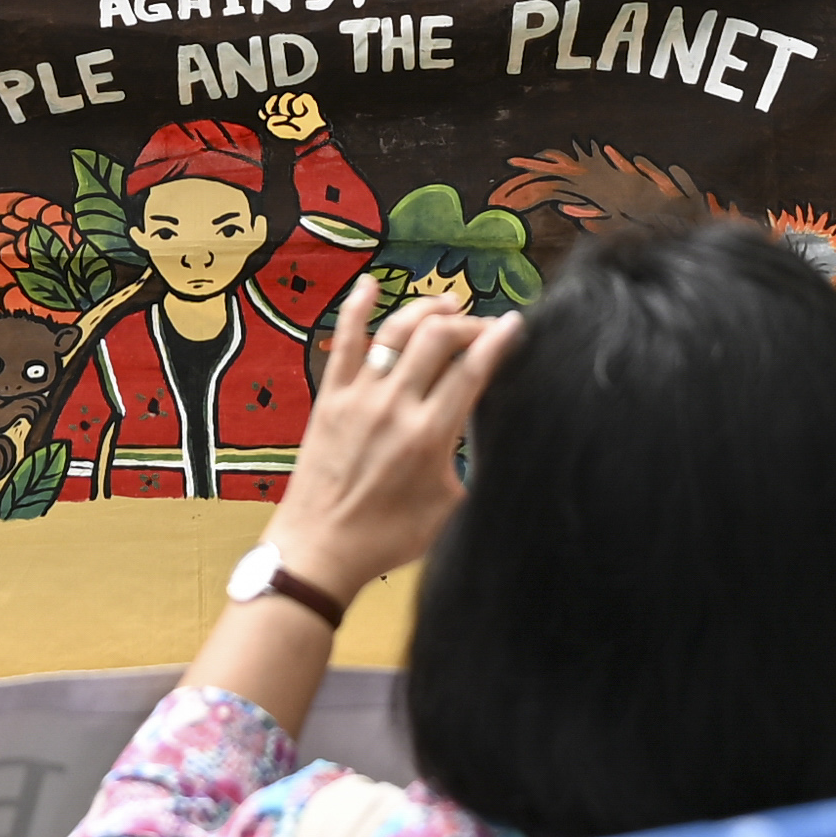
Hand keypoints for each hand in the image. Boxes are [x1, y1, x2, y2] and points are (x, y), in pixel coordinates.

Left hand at [268, 279, 512, 595]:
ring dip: (426, 309)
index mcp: (429, 435)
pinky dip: (357, 307)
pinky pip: (344, 341)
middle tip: (482, 328)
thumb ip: (468, 463)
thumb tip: (486, 435)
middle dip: (468, 323)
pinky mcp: (329, 398)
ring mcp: (358, 397)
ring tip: (447, 306)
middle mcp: (395, 406)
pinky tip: (370, 285)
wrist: (320, 550)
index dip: (499, 339)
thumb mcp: (448, 506)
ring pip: (397, 331)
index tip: (516, 325)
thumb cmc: (387, 538)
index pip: (472, 369)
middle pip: (439, 339)